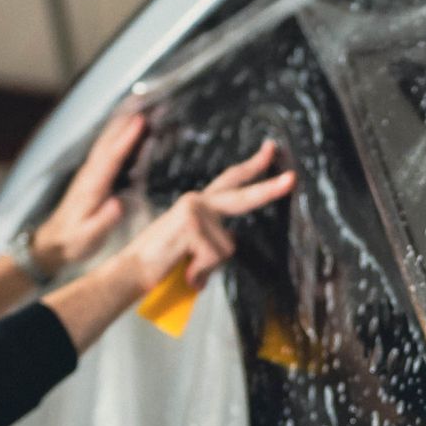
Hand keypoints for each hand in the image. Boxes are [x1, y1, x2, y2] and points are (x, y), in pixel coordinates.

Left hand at [32, 109, 146, 273]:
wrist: (52, 243)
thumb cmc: (72, 242)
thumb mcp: (90, 238)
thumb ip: (104, 221)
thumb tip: (118, 204)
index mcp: (92, 188)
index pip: (111, 158)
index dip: (126, 139)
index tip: (140, 122)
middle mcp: (89, 175)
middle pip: (109, 141)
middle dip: (126, 121)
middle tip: (146, 102)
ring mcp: (89, 173)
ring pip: (106, 141)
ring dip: (121, 122)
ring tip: (138, 105)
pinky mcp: (91, 176)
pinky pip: (105, 149)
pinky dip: (115, 134)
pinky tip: (123, 126)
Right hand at [122, 138, 295, 294]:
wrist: (132, 271)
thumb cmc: (161, 262)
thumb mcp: (193, 247)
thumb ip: (214, 239)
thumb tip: (230, 240)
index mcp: (199, 204)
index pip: (231, 181)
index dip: (253, 167)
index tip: (272, 151)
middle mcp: (198, 201)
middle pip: (241, 196)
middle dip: (269, 189)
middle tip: (293, 179)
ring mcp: (194, 210)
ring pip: (226, 248)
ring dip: (209, 267)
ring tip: (186, 268)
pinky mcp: (191, 225)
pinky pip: (212, 258)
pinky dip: (200, 273)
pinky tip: (184, 272)